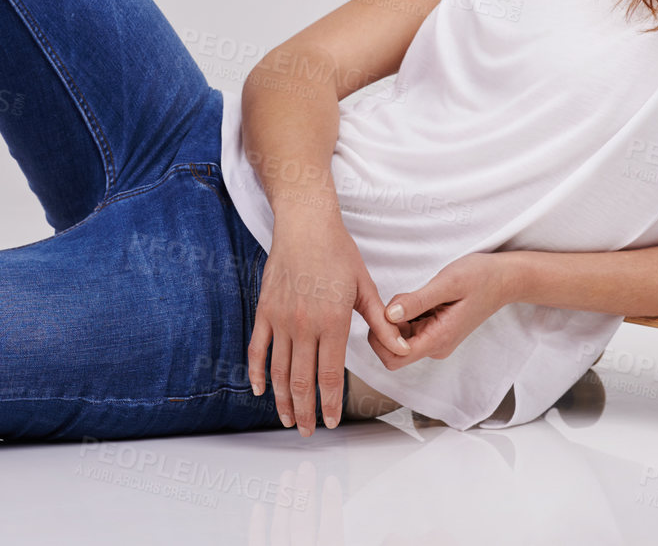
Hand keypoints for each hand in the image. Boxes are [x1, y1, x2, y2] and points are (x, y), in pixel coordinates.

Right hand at [247, 216, 409, 435]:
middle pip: (301, 381)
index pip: (329, 375)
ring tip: (287, 419)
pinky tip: (259, 390)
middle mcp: (303, 325)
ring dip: (282, 399)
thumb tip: (401, 347)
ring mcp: (280, 319)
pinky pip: (257, 349)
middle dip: (305, 411)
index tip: (331, 422)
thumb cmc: (338, 252)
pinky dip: (256, 372)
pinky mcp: (264, 310)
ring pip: (278, 371)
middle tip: (307, 431)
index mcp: (332, 322)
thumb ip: (380, 322)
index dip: (330, 403)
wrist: (305, 224)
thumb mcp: (365, 287)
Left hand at [367, 252, 511, 369]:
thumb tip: (389, 314)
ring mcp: (436, 339)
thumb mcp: (448, 283)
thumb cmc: (480, 278)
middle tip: (401, 298)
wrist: (503, 279)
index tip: (383, 311)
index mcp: (438, 339)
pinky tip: (419, 297)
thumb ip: (418, 301)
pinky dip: (405, 313)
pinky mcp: (436, 330)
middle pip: (393, 348)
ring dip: (396, 317)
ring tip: (415, 294)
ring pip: (400, 337)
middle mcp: (435, 346)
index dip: (380, 338)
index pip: (394, 357)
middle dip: (386, 324)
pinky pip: (410, 328)